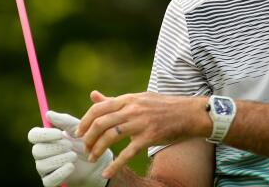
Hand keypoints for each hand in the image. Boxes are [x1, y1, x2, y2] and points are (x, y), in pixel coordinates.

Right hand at [28, 110, 112, 186]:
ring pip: (42, 165)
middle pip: (37, 151)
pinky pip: (48, 180)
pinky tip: (71, 166)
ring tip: (74, 156)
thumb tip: (48, 114)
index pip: (33, 135)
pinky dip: (60, 173)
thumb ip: (64, 121)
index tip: (59, 133)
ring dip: (59, 159)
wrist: (97, 162)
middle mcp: (42, 153)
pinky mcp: (50, 182)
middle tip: (69, 145)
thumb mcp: (78, 128)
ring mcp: (45, 169)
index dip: (43, 134)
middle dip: (54, 148)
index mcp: (45, 139)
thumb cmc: (85, 142)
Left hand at [75, 90, 207, 179]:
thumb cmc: (164, 106)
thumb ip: (115, 100)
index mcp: (128, 99)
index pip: (98, 108)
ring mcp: (141, 123)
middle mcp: (132, 109)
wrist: (190, 113)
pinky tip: (107, 172)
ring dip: (97, 150)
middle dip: (88, 138)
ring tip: (92, 158)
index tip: (78, 133)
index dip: (84, 121)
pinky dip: (115, 164)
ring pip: (110, 136)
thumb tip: (93, 95)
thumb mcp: (139, 98)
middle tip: (84, 148)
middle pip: (100, 123)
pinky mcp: (149, 137)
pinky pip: (127, 153)